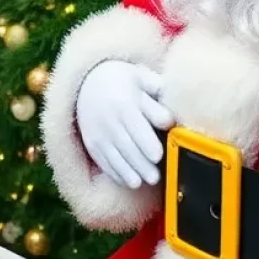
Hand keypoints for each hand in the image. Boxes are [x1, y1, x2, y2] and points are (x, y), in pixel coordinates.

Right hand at [75, 60, 172, 188]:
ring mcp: (100, 134)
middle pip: (129, 146)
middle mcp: (111, 120)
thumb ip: (157, 90)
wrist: (86, 84)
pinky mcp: (94, 145)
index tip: (161, 150)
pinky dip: (118, 174)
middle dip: (143, 163)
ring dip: (131, 173)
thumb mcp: (139, 77)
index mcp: (126, 102)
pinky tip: (131, 181)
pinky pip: (105, 163)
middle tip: (156, 176)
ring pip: (117, 158)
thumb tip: (173, 109)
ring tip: (145, 181)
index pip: (140, 125)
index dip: (152, 139)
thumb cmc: (122, 82)